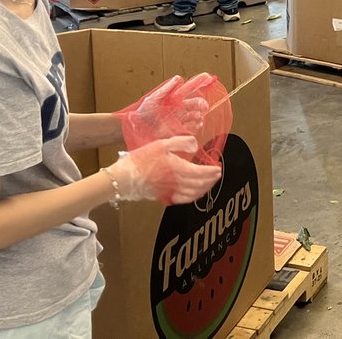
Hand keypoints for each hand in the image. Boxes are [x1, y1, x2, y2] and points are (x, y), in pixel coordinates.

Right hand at [106, 136, 222, 205]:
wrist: (123, 178)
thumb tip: (195, 146)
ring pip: (193, 194)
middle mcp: (176, 183)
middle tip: (217, 175)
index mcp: (178, 168)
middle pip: (199, 185)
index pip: (201, 173)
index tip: (218, 169)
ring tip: (209, 184)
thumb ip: (181, 142)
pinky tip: (194, 193)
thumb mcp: (161, 144)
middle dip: (211, 181)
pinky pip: (183, 200)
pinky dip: (192, 197)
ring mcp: (170, 192)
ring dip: (204, 190)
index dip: (211, 172)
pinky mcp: (163, 197)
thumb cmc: (141, 160)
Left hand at [114, 74, 211, 149]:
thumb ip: (166, 89)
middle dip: (202, 105)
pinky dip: (194, 127)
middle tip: (203, 107)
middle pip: (196, 104)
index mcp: (174, 99)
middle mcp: (179, 108)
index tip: (208, 78)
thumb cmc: (142, 112)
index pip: (189, 90)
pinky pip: (191, 129)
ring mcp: (179, 120)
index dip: (199, 83)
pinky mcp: (178, 131)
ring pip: (195, 116)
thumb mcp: (153, 98)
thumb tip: (178, 78)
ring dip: (199, 116)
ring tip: (198, 119)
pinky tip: (193, 126)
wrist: (135, 129)